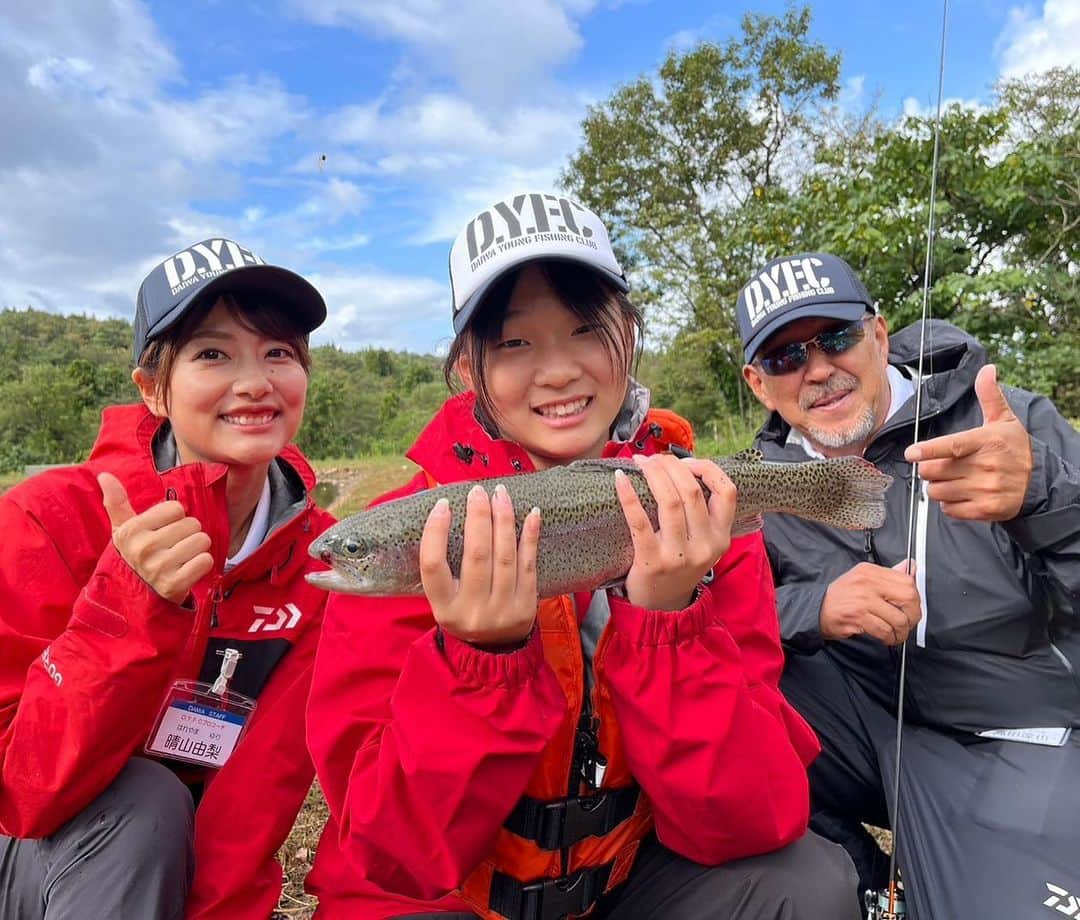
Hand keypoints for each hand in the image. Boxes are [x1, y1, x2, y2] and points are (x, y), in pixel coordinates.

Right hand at [99, 472, 213, 604]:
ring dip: (197, 549)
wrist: (135, 597)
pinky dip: (202, 564)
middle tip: (174, 547)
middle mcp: (143, 548)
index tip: (163, 531)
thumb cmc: (134, 556)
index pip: (176, 508)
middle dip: (188, 534)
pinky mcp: (175, 585)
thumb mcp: (123, 530)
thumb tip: (104, 475)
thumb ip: (117, 502)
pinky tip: (187, 570)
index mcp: (131, 530)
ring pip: (202, 540)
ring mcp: (159, 568)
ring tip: (181, 558)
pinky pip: (206, 561)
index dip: (175, 518)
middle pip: (192, 524)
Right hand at [420, 484, 540, 647]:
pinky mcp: (527, 606)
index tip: (443, 504)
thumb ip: (442, 564)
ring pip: (504, 556)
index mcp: (444, 608)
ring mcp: (502, 610)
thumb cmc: (465, 612)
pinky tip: (531, 513)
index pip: (433, 566)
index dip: (436, 532)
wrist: (495, 651)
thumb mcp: (444, 598)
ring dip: (504, 520)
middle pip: (475, 555)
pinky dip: (530, 537)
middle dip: (478, 517)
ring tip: (500, 495)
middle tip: (478, 491)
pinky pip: (529, 564)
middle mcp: (472, 611)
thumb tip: (442, 508)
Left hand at [615, 454, 735, 610]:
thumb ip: (700, 514)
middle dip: (671, 466)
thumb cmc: (678, 565)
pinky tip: (621, 479)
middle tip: (654, 458)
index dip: (707, 469)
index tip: (686, 461)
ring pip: (670, 502)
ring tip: (641, 463)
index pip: (727, 492)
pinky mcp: (652, 561)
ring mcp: (680, 555)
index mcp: (721, 537)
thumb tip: (677, 468)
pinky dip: (629, 496)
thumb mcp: (702, 544)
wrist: (661, 608)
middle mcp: (705, 546)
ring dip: (653, 474)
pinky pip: (640, 521)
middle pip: (692, 491)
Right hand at [820, 560, 920, 644]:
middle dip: (913, 616)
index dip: (915, 598)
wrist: (816, 610)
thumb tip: (910, 567)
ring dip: (901, 632)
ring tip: (896, 634)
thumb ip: (888, 575)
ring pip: (898, 619)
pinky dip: (889, 638)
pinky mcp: (858, 617)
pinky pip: (884, 630)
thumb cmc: (841, 596)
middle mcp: (867, 583)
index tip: (912, 607)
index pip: (906, 581)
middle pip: (907, 598)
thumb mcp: (863, 578)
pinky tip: (886, 638)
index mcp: (870, 571)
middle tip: (908, 623)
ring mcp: (862, 600)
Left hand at [904, 364, 1032, 520]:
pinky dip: (949, 504)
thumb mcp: (1004, 420)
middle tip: (938, 465)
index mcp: (987, 442)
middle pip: (935, 471)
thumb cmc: (1015, 449)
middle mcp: (986, 467)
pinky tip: (961, 494)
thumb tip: (987, 369)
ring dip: (938, 487)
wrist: (1039, 483)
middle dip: (929, 468)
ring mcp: (986, 490)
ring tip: (952, 480)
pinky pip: (949, 510)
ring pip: (938, 492)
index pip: (952, 446)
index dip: (929, 450)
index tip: (911, 453)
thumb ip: (989, 396)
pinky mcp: (985, 510)